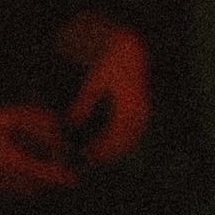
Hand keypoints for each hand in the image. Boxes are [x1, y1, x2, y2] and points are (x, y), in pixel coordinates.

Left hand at [61, 22, 150, 167]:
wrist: (132, 53)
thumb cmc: (111, 65)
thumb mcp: (94, 82)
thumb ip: (83, 103)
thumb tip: (70, 124)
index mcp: (128, 107)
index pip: (114, 137)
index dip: (100, 149)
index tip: (85, 155)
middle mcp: (139, 114)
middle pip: (123, 144)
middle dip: (106, 155)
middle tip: (87, 161)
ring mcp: (143, 115)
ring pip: (129, 142)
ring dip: (113, 152)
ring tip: (94, 156)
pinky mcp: (142, 115)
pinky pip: (132, 136)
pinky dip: (119, 144)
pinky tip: (105, 145)